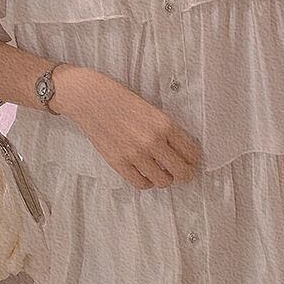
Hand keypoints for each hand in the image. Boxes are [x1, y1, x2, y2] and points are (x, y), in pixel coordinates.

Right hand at [51, 65, 200, 189]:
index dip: (193, 159)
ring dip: (165, 179)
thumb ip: (166, 129)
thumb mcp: (151, 109)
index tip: (190, 160)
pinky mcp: (119, 163)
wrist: (90, 99)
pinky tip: (145, 174)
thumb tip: (179, 150)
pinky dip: (146, 182)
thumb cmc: (121, 99)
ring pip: (163, 181)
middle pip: (182, 171)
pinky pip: (141, 184)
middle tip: (181, 172)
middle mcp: (153, 141)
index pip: (191, 152)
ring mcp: (136, 154)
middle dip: (185, 174)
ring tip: (161, 172)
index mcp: (165, 124)